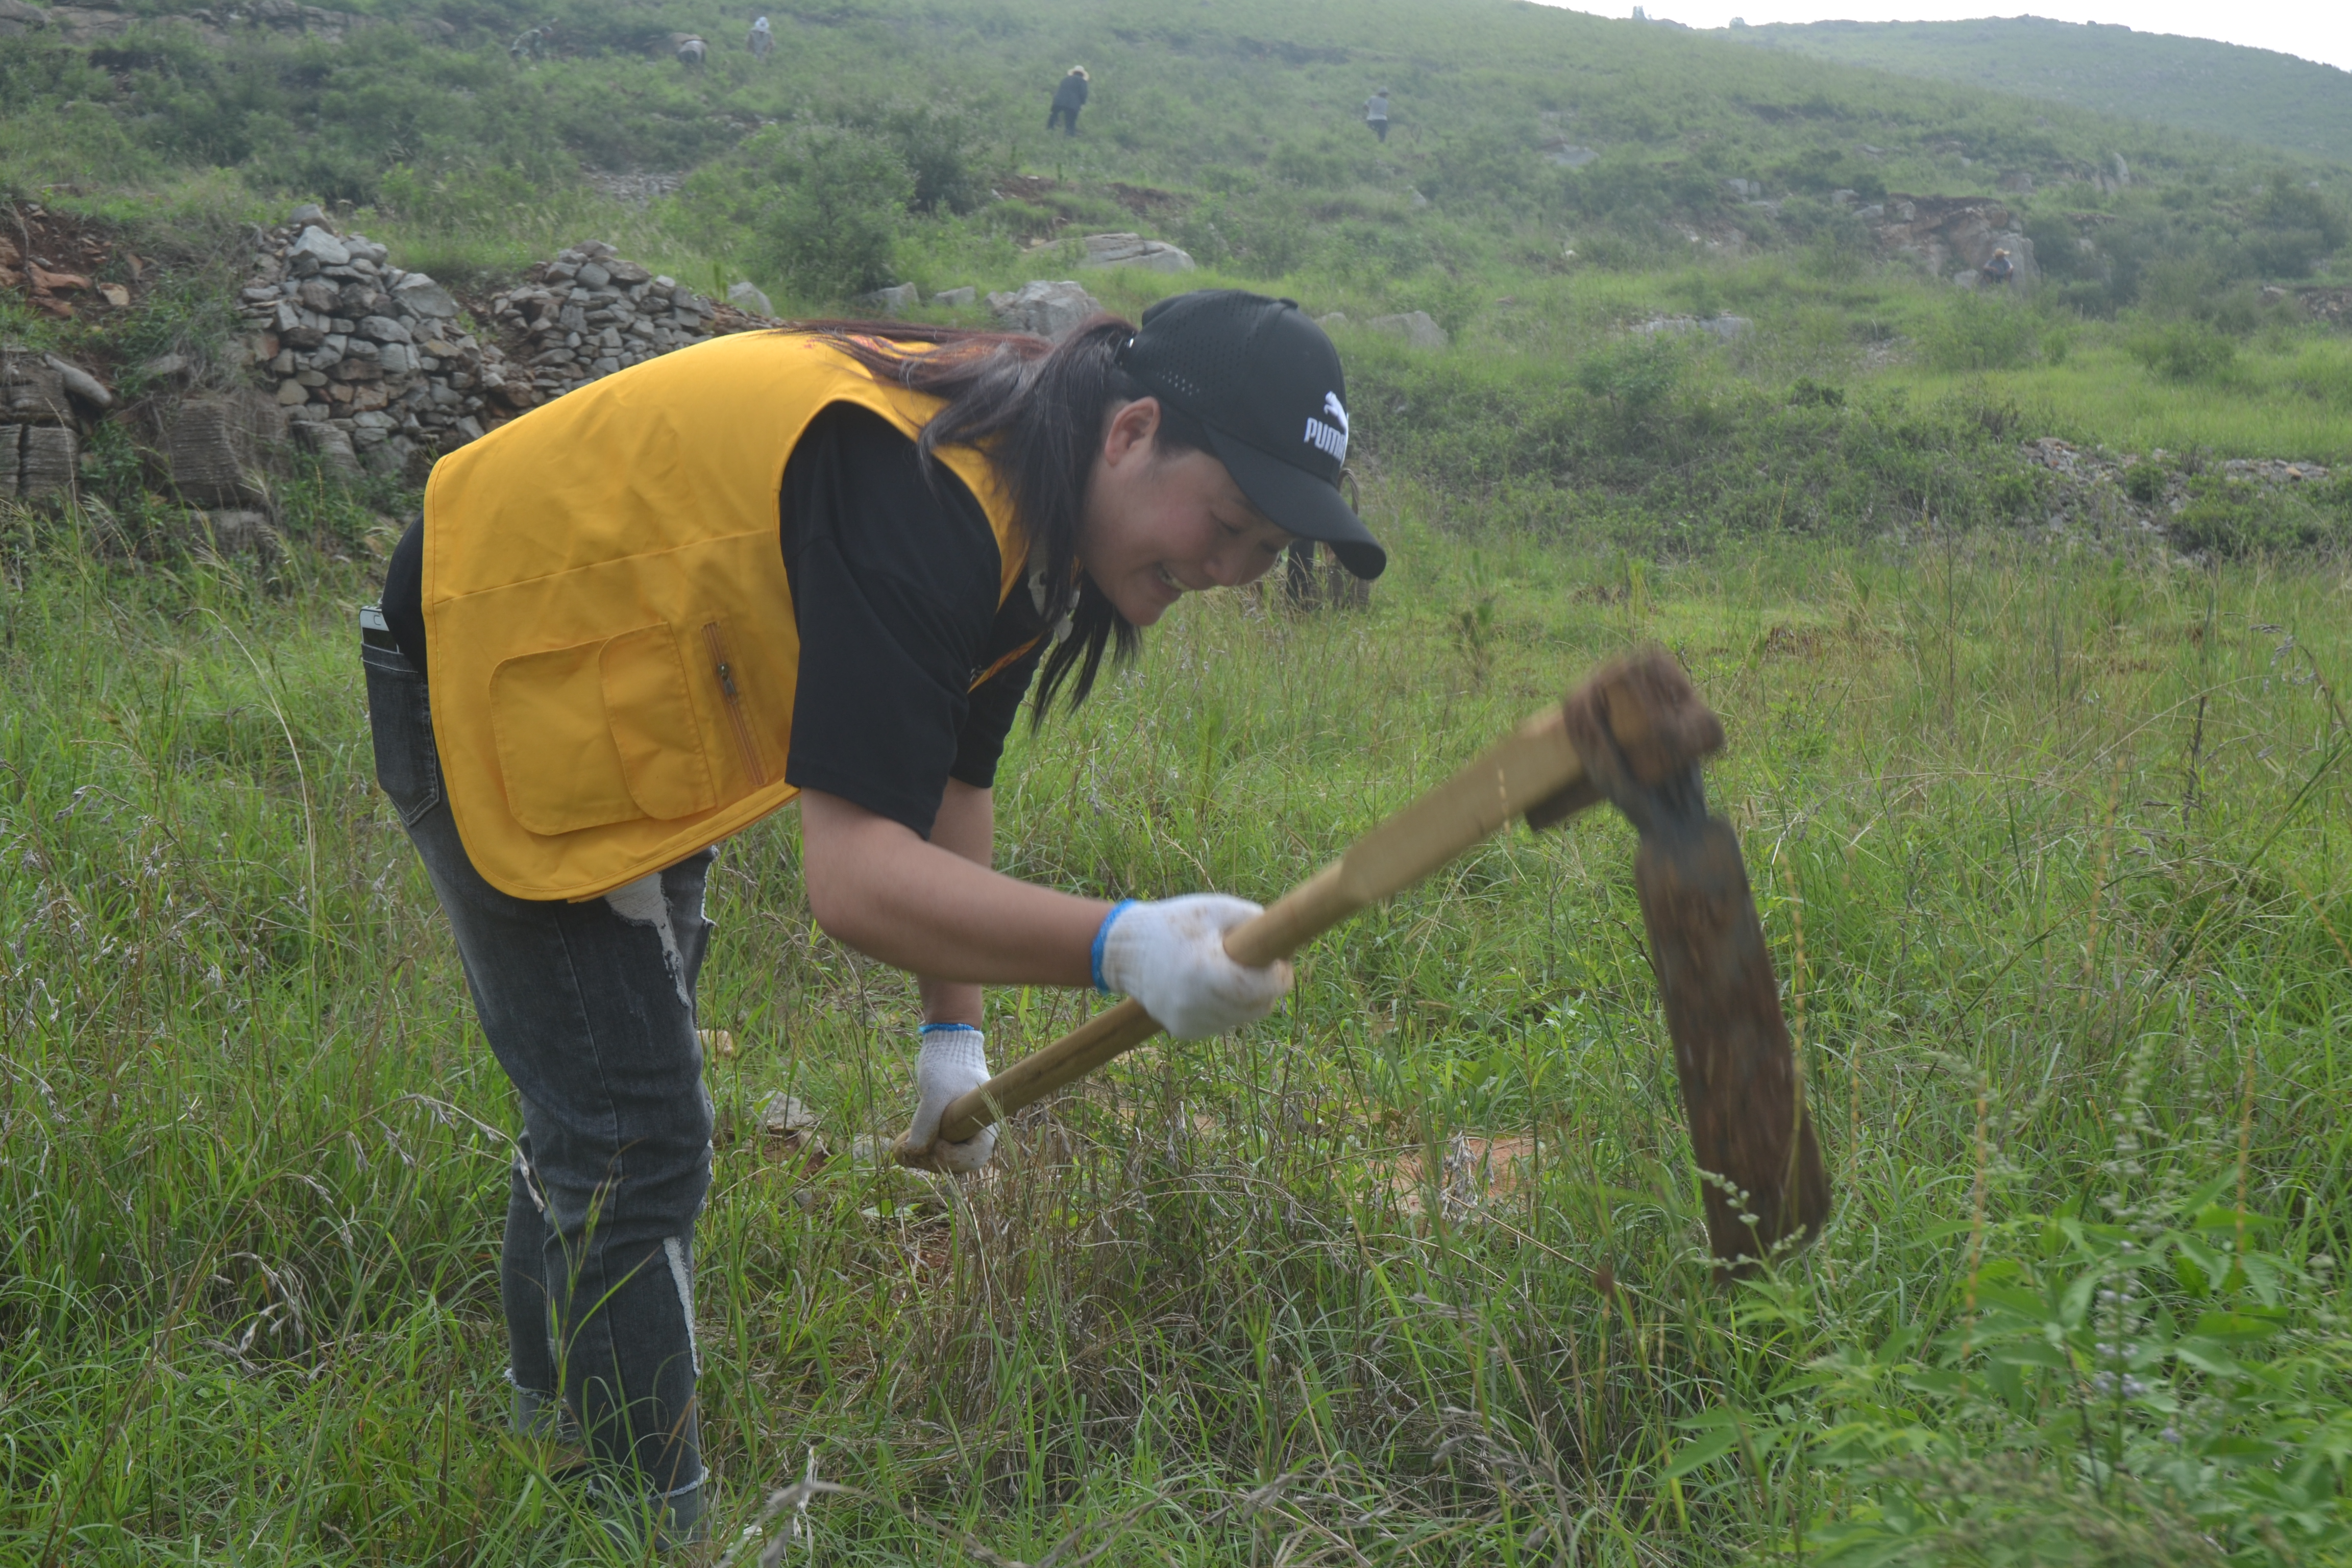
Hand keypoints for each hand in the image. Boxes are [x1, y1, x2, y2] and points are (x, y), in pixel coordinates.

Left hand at [901, 1024, 997, 1173]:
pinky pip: (934, 1150)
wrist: (945, 1045)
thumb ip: (926, 1123)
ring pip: (943, 1159)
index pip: (974, 1158)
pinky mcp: (946, 1129)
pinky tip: (900, 1145)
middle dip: (932, 1159)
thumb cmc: (947, 1065)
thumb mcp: (936, 1093)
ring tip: (900, 1145)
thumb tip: (912, 1152)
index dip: (953, 1158)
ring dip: (921, 1157)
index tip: (935, 1143)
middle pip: (957, 1164)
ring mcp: (961, 1132)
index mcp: (985, 1124)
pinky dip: (916, 1151)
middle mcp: (976, 1132)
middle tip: (910, 1147)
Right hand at [1097, 894, 1292, 1039]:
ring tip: (1228, 972)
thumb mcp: (1216, 908)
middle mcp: (1197, 1003)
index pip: (1262, 989)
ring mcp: (1190, 1022)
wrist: (1127, 951)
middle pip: (1258, 1007)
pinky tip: (1209, 987)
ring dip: (1246, 999)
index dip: (1280, 977)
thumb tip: (1285, 944)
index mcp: (1206, 971)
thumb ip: (1253, 921)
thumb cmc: (1175, 924)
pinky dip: (1226, 1008)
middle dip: (1265, 987)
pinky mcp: (1184, 1031)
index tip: (1279, 962)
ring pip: (1242, 1018)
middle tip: (1256, 965)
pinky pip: (1222, 1022)